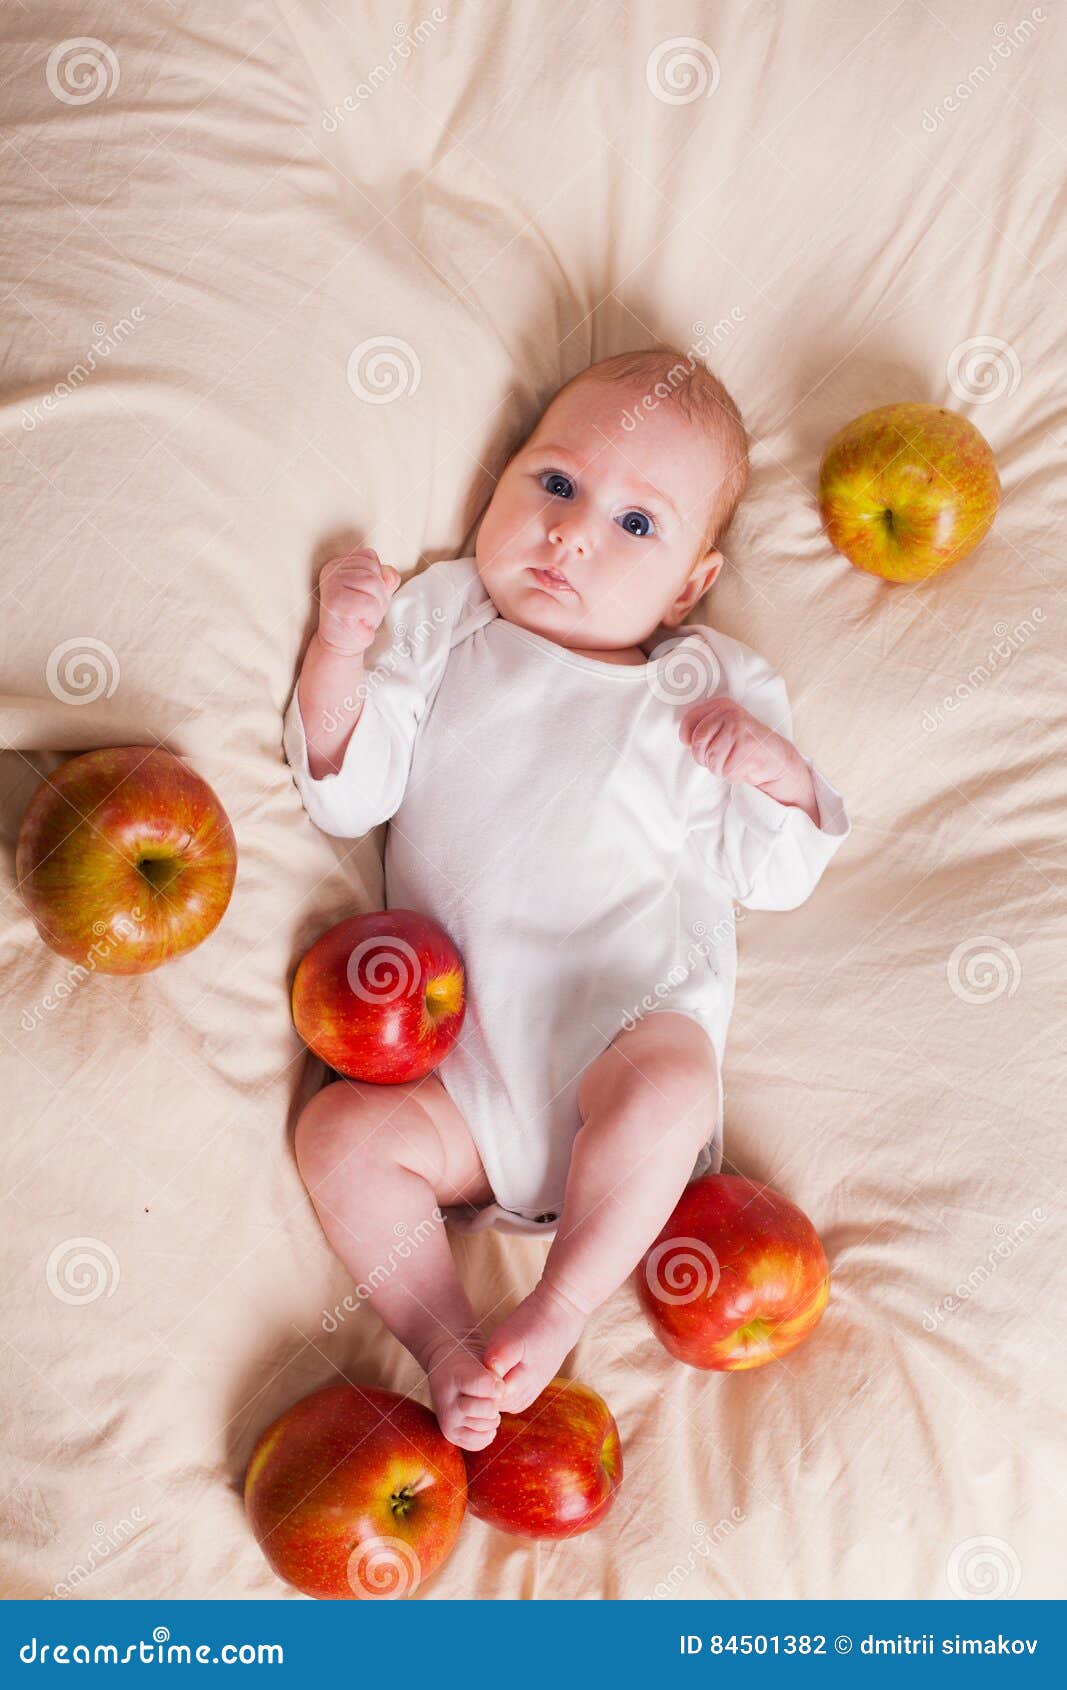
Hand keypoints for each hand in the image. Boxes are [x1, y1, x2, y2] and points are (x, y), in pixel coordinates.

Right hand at [316, 548, 401, 656]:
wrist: (341, 644)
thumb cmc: (358, 617)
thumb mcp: (376, 593)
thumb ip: (385, 578)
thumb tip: (389, 574)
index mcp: (338, 563)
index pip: (370, 556)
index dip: (377, 578)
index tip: (364, 595)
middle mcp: (332, 570)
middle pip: (373, 571)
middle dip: (378, 594)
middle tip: (364, 610)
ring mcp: (331, 583)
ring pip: (373, 584)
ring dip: (375, 606)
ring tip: (362, 616)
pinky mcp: (335, 600)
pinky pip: (369, 603)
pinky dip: (371, 616)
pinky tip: (359, 622)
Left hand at [680, 697, 819, 821]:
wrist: (777, 757)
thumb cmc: (744, 744)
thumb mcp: (724, 727)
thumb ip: (704, 727)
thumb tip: (684, 738)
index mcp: (722, 705)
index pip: (690, 722)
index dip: (689, 740)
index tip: (699, 745)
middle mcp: (731, 715)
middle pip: (698, 744)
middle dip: (706, 757)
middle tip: (723, 756)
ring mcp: (740, 731)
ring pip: (712, 760)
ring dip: (721, 768)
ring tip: (735, 760)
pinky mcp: (747, 750)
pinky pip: (726, 772)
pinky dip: (734, 775)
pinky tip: (745, 766)